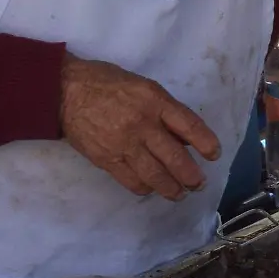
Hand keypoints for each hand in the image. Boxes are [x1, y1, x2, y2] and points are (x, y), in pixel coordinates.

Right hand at [59, 55, 219, 200]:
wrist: (65, 91)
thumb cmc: (108, 83)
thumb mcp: (144, 86)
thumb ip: (165, 110)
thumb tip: (184, 137)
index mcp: (155, 101)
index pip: (189, 125)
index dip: (206, 143)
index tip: (214, 155)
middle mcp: (143, 124)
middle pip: (175, 157)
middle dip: (191, 175)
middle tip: (198, 183)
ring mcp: (124, 144)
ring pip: (155, 175)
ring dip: (172, 188)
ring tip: (180, 194)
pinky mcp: (106, 159)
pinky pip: (132, 181)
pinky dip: (145, 188)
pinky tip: (152, 189)